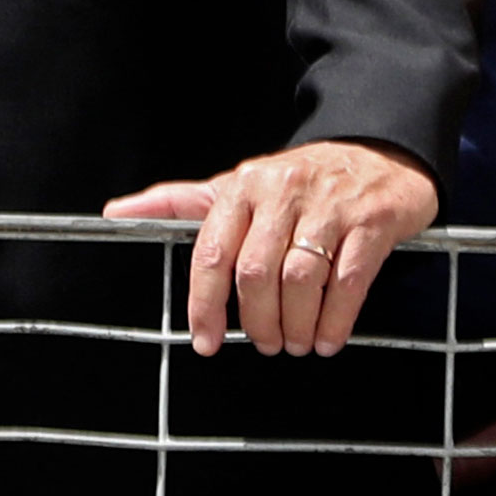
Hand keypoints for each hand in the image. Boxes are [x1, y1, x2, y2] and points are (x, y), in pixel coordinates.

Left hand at [103, 139, 437, 357]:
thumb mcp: (236, 185)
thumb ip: (178, 203)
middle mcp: (282, 193)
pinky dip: (335, 319)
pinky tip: (328, 337)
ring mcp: (329, 208)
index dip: (204, 303)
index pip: (212, 251)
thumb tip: (116, 212)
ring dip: (296, 326)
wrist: (378, 152)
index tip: (205, 340)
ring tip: (297, 343)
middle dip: (257, 321)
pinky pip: (348, 281)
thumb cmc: (301, 179)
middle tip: (265, 343)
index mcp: (243, 187)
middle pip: (255, 273)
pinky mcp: (371, 223)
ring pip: (300, 280)